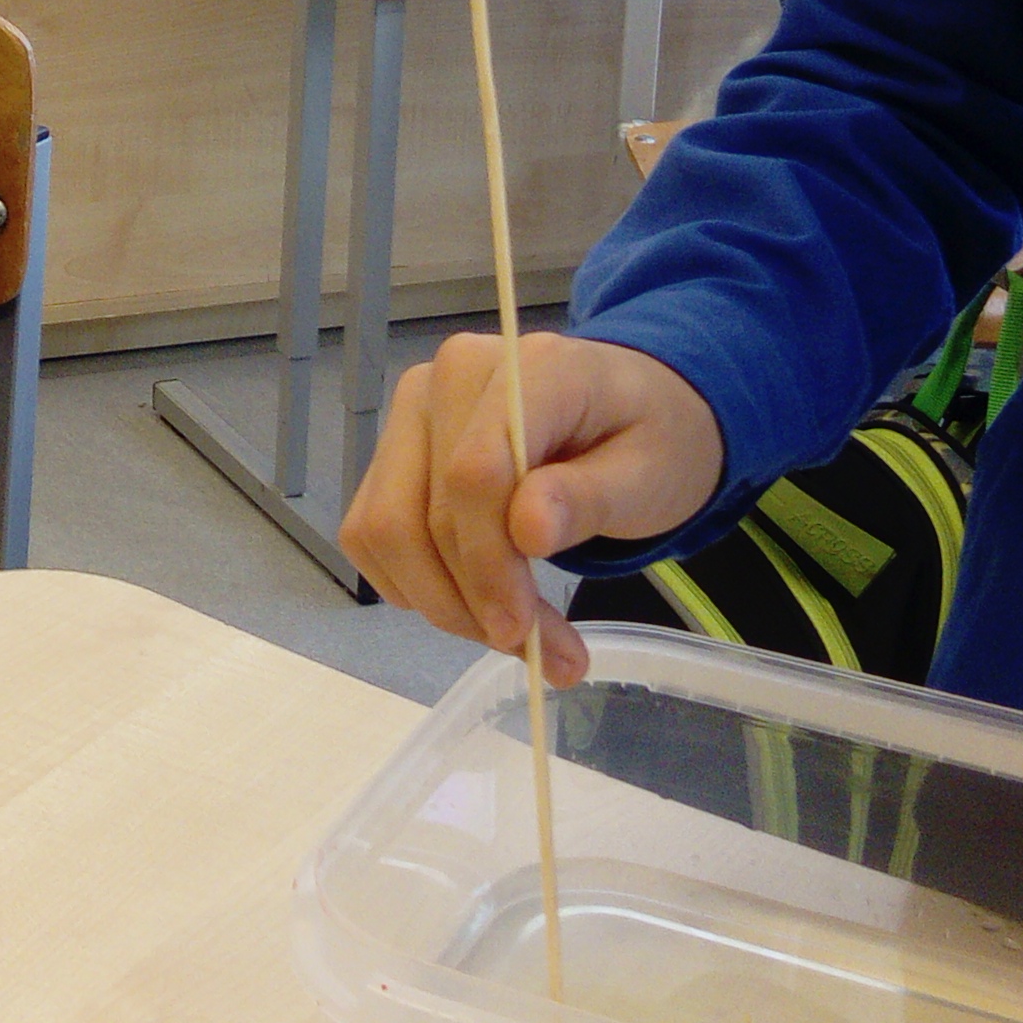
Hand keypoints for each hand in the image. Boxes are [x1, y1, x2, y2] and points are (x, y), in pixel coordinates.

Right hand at [339, 330, 728, 678]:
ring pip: (384, 530)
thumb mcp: (652, 474)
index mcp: (528, 367)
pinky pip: (370, 534)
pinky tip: (473, 602)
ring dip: (440, 602)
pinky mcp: (392, 453)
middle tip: (537, 656)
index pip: (475, 472)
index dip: (489, 562)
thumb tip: (528, 529)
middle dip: (471, 599)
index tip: (521, 632)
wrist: (629, 415)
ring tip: (512, 636)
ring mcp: (411, 412)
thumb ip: (590, 497)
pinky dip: (415, 586)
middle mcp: (447, 378)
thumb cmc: (649, 440)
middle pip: (421, 511)